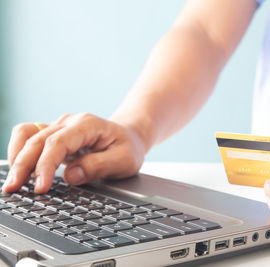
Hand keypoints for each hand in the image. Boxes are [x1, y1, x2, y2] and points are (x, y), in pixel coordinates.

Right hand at [2, 113, 146, 193]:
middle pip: (37, 139)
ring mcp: (59, 126)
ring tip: (13, 183)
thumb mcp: (125, 160)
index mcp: (87, 125)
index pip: (58, 142)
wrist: (129, 136)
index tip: (40, 187)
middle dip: (22, 165)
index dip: (46, 165)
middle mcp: (69, 123)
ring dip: (16, 157)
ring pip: (27, 134)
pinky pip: (28, 137)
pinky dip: (19, 152)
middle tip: (13, 190)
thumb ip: (99, 166)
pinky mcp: (53, 135)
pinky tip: (19, 171)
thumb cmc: (128, 147)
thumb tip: (70, 176)